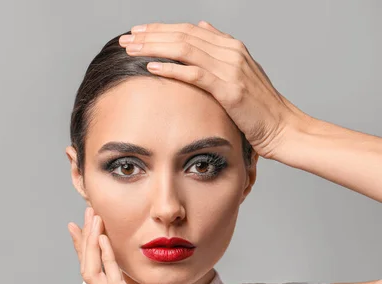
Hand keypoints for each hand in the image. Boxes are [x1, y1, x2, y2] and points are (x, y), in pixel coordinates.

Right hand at [67, 206, 206, 283]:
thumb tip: (136, 273)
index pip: (94, 273)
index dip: (85, 249)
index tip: (82, 227)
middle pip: (87, 268)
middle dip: (85, 239)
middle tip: (86, 213)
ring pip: (93, 271)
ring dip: (92, 242)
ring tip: (94, 218)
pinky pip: (113, 281)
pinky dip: (107, 257)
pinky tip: (105, 239)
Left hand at [119, 20, 313, 159]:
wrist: (284, 128)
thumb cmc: (259, 108)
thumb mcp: (241, 72)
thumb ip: (219, 49)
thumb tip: (202, 28)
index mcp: (231, 47)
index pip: (188, 30)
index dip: (160, 29)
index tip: (137, 32)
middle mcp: (231, 52)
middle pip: (182, 35)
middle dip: (150, 35)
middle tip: (125, 38)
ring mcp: (232, 69)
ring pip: (185, 49)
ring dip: (154, 48)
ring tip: (131, 50)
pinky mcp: (231, 89)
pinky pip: (195, 74)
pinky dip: (171, 69)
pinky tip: (151, 67)